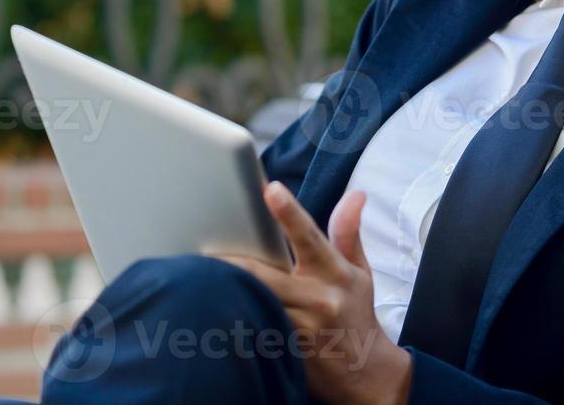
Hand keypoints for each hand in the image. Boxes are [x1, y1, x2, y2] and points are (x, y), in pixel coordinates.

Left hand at [209, 182, 412, 404]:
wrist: (365, 375)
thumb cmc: (356, 314)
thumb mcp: (360, 272)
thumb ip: (348, 232)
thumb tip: (356, 194)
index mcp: (336, 272)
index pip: (310, 236)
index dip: (289, 212)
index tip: (270, 189)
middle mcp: (318, 298)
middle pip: (264, 273)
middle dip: (233, 259)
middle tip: (205, 246)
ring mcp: (300, 327)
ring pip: (254, 301)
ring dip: (227, 289)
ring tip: (197, 275)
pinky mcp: (285, 351)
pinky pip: (253, 328)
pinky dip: (235, 316)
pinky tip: (212, 311)